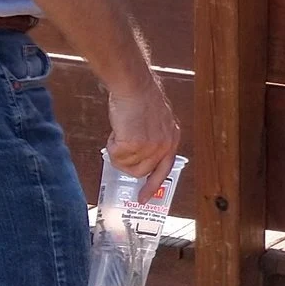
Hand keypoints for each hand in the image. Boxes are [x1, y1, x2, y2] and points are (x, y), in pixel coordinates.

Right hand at [104, 77, 179, 198]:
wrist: (134, 86)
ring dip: (118, 153)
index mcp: (172, 139)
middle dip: (126, 163)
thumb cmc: (140, 99)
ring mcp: (151, 147)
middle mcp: (165, 146)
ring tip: (120, 134)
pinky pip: (117, 157)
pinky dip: (112, 145)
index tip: (143, 199)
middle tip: (120, 147)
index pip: (164, 169)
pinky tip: (117, 131)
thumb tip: (139, 154)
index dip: (152, 185)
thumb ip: (153, 138)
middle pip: (141, 172)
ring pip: (127, 166)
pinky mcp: (136, 144)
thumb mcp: (156, 122)